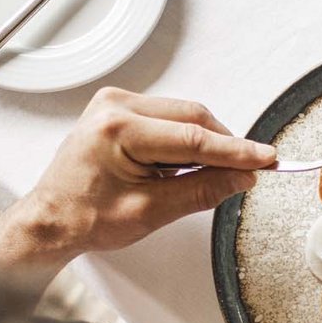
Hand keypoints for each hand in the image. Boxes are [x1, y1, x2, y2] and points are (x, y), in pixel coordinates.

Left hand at [0, 88, 273, 277]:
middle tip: (247, 173)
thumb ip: (203, 190)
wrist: (54, 218)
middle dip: (223, 147)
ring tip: (207, 176)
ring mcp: (116, 104)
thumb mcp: (153, 211)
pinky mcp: (120, 110)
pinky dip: (188, 140)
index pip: (194, 139)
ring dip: (205, 144)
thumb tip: (242, 176)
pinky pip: (170, 119)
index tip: (267, 158)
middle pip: (193, 119)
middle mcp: (115, 107)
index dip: (236, 151)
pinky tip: (186, 166)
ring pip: (185, 116)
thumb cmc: (87, 217)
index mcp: (117, 130)